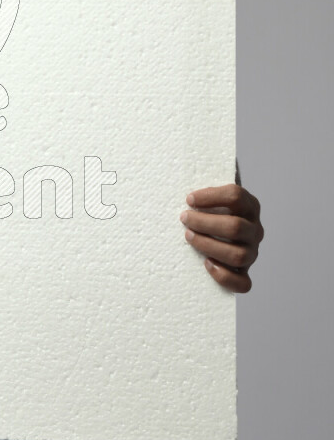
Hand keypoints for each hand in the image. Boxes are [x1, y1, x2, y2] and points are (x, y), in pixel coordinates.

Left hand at [179, 177, 262, 292]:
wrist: (220, 232)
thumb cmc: (213, 209)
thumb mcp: (215, 191)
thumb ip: (212, 173)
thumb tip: (204, 155)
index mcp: (250, 206)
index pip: (236, 196)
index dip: (211, 196)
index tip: (189, 199)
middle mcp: (255, 229)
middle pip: (235, 227)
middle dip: (205, 222)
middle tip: (184, 218)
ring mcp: (252, 252)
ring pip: (238, 254)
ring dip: (209, 246)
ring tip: (189, 237)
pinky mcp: (244, 272)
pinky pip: (243, 283)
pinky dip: (225, 277)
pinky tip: (207, 265)